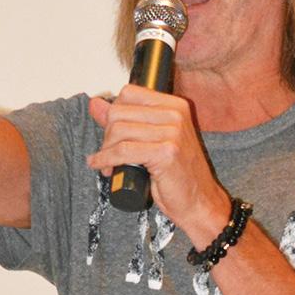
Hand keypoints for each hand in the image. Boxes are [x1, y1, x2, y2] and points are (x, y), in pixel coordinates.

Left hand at [86, 85, 228, 240]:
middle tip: (109, 153)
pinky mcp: (165, 153)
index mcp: (175, 106)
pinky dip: (106, 160)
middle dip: (107, 135)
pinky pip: (123, 151)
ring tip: (108, 164)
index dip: (114, 113)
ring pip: (119, 131)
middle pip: (120, 112)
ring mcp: (172, 133)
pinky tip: (103, 168)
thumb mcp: (152, 140)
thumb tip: (95, 104)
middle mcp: (176, 115)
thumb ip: (126, 120)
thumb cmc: (179, 174)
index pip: (129, 93)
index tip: (112, 132)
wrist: (199, 201)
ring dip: (106, 150)